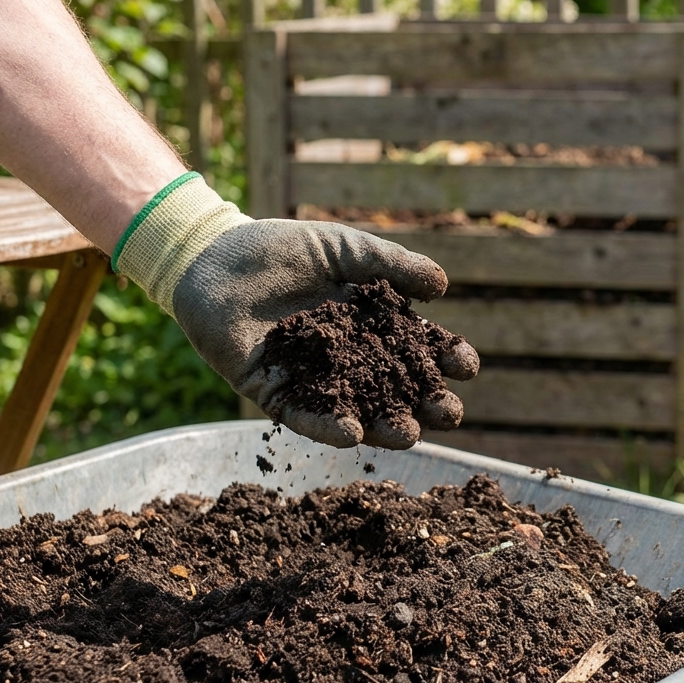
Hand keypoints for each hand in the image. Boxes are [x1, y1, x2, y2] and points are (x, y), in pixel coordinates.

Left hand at [113, 174, 478, 448]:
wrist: (216, 255)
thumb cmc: (284, 247)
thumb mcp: (344, 248)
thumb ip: (390, 265)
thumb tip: (441, 286)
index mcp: (373, 325)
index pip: (419, 348)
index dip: (445, 358)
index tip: (466, 365)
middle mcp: (350, 360)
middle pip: (397, 390)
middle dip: (427, 403)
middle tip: (450, 413)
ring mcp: (314, 380)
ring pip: (358, 411)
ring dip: (385, 426)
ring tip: (410, 435)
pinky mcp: (274, 392)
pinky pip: (304, 416)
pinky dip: (327, 427)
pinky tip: (351, 434)